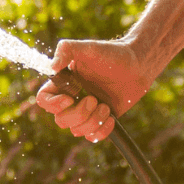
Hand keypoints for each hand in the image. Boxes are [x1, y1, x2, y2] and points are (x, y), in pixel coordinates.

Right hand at [36, 40, 151, 142]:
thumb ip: (66, 50)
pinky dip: (101, 131)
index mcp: (64, 82)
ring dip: (92, 121)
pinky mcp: (101, 120)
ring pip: (77, 130)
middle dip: (78, 114)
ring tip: (106, 107)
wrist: (139, 65)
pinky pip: (92, 136)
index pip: (45, 99)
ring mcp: (87, 111)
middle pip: (61, 120)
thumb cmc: (113, 53)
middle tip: (94, 99)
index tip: (69, 98)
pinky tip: (111, 117)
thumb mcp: (88, 47)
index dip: (53, 104)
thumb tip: (51, 67)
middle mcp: (72, 98)